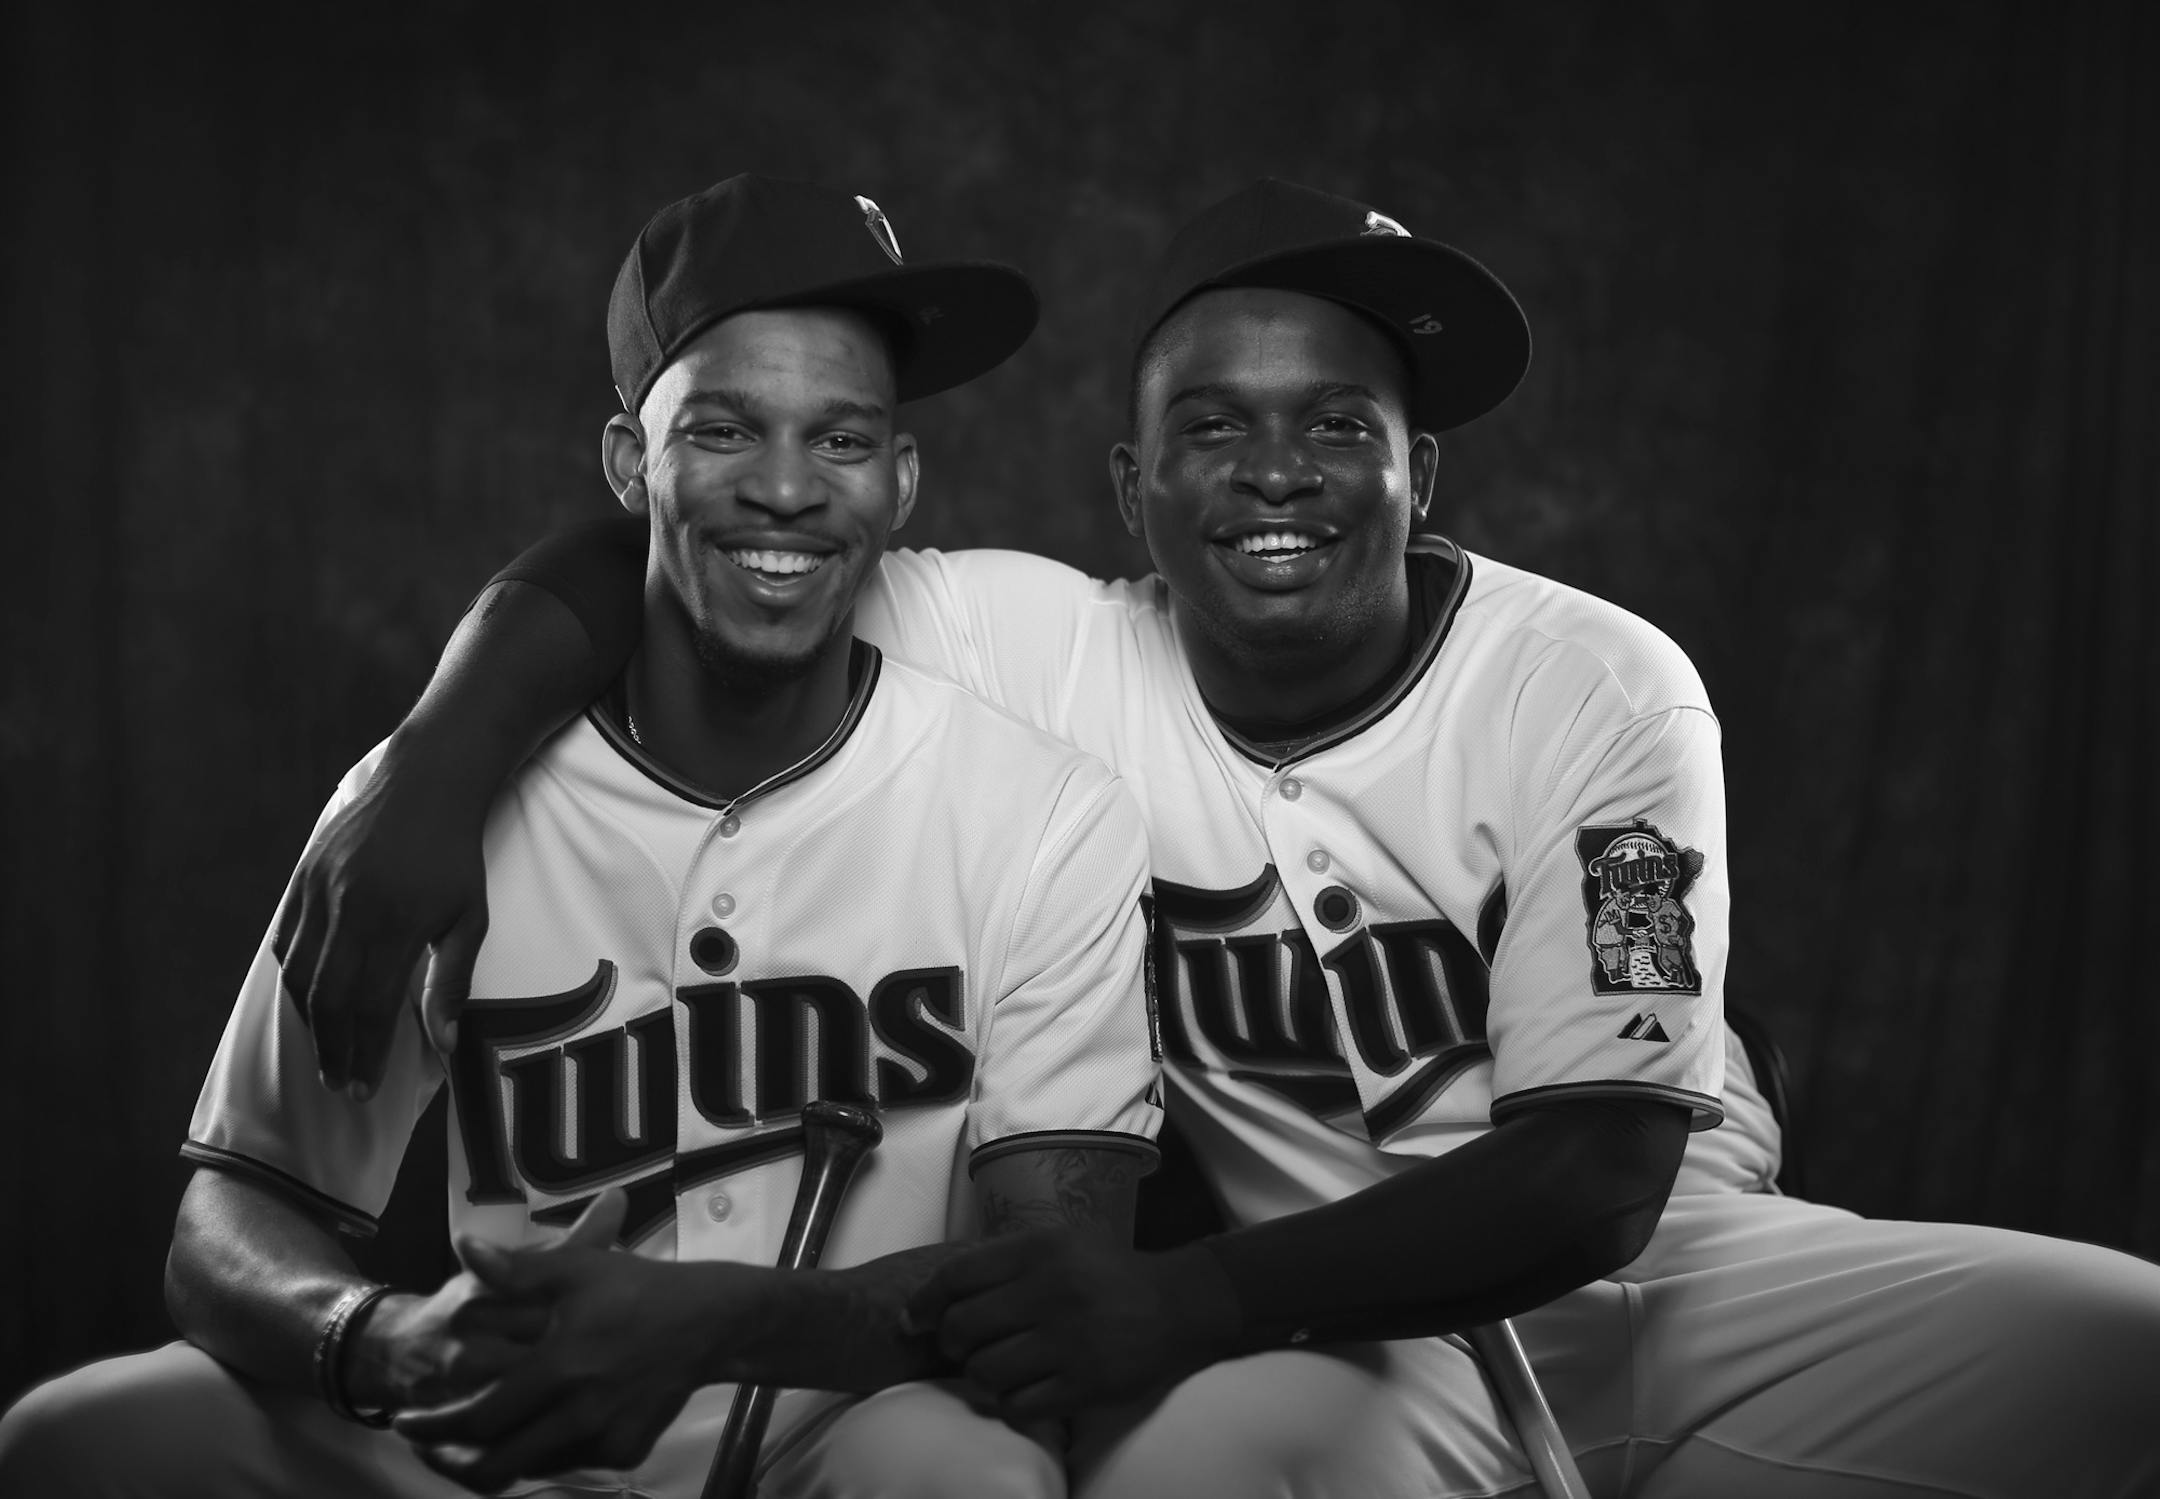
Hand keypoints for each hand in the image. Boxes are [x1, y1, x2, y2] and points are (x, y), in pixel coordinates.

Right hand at [273, 731, 491, 1097]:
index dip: (363, 1054)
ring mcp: (319, 889)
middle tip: (341, 1084)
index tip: (364, 1088)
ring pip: (297, 972)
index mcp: (393, 922)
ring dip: (309, 1020)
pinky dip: (292, 977)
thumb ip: (452, 982)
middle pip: (325, 998)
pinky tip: (308, 1001)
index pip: (367, 1007)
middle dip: (332, 1050)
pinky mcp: (303, 875)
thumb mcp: (469, 918)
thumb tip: (444, 1045)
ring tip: (327, 1050)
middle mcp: (348, 908)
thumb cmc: (456, 857)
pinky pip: (285, 940)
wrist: (426, 783)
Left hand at [392, 1192, 717, 1489]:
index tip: (403, 1420)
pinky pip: (567, 1463)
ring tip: (465, 1438)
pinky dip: (540, 1451)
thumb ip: (515, 1269)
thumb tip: (462, 1246)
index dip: (432, 1428)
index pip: (477, 1420)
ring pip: (528, 1469)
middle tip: (424, 1444)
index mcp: (559, 1368)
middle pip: (494, 1465)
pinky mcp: (625, 1452)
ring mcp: (605, 1439)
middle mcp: (580, 1414)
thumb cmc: (637, 1288)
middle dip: (447, 1461)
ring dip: (490, 1458)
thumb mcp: (577, 1269)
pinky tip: (529, 1427)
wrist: (710, 1322)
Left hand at [905, 1231, 1242, 1418]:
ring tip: (998, 1367)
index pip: (958, 1276)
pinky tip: (1023, 1390)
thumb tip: (935, 1297)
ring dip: (981, 1375)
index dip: (925, 1301)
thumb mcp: (1059, 1245)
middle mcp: (1051, 1290)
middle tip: (963, 1347)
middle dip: (952, 1342)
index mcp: (1040, 1249)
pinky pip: (1017, 1405)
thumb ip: (1003, 1262)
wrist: (1178, 1306)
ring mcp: (1069, 1341)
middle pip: (963, 1327)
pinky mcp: (1084, 1383)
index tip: (914, 1320)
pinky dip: (1010, 1402)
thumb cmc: (1106, 1274)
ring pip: (985, 1371)